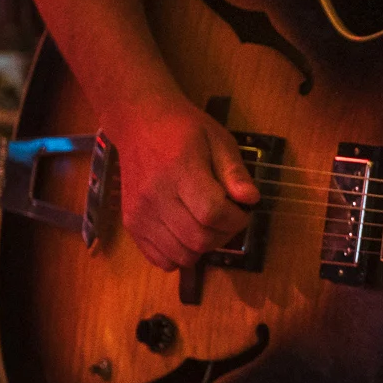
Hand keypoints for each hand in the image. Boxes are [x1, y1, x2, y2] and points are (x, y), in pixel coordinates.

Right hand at [109, 95, 259, 269]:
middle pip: (198, 239)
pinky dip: (179, 256)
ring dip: (203, 248)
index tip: (241, 211)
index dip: (235, 219)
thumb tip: (251, 200)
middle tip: (227, 219)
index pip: (212, 213)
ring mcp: (139, 213)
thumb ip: (234, 172)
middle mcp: (155, 195)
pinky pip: (160, 259)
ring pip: (181, 255)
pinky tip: (186, 235)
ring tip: (207, 226)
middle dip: (223, 235)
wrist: (138, 123)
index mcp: (180, 170)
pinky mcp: (131, 224)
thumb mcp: (217, 139)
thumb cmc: (183, 129)